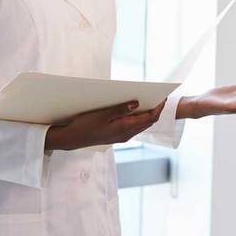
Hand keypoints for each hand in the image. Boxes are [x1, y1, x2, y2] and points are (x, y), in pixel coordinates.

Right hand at [44, 99, 165, 150]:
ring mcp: (122, 136)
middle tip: (159, 97)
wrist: (72, 139)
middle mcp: (126, 134)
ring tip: (149, 100)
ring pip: (141, 125)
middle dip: (156, 110)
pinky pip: (133, 127)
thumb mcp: (102, 115)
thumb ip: (121, 109)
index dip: (159, 108)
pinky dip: (138, 118)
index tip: (164, 97)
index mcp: (125, 129)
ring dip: (147, 114)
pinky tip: (134, 110)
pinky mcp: (116, 136)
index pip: (149, 118)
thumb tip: (137, 103)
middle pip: (148, 122)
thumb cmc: (85, 126)